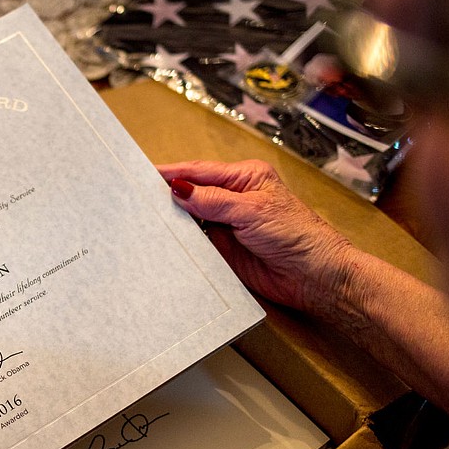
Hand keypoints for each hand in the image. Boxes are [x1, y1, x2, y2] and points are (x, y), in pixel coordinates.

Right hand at [157, 159, 359, 316]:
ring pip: (190, 219)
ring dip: (172, 221)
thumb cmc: (296, 235)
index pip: (200, 171)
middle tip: (135, 197)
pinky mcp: (223, 251)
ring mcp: (226, 225)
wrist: (314, 278)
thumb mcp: (252, 211)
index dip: (172, 172)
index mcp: (244, 178)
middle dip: (167, 195)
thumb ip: (213, 200)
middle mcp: (233, 198)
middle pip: (192, 193)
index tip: (144, 174)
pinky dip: (180, 243)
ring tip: (141, 219)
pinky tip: (162, 242)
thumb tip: (178, 189)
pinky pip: (195, 244)